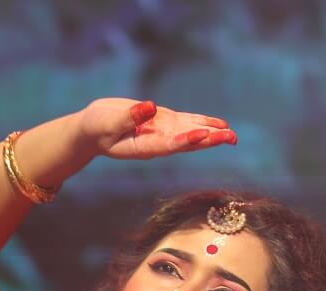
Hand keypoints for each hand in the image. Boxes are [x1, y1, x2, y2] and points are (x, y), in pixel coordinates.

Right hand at [78, 97, 235, 158]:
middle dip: (209, 140)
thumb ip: (128, 117)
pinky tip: (219, 125)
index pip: (168, 145)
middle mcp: (158, 143)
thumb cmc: (96, 127)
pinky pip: (187, 123)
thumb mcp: (106, 122)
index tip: (203, 135)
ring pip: (192, 133)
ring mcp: (163, 133)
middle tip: (231, 138)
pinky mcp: (164, 122)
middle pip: (187, 142)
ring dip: (212, 134)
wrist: (92, 130)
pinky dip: (203, 123)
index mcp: (143, 147)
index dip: (186, 140)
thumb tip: (151, 106)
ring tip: (233, 135)